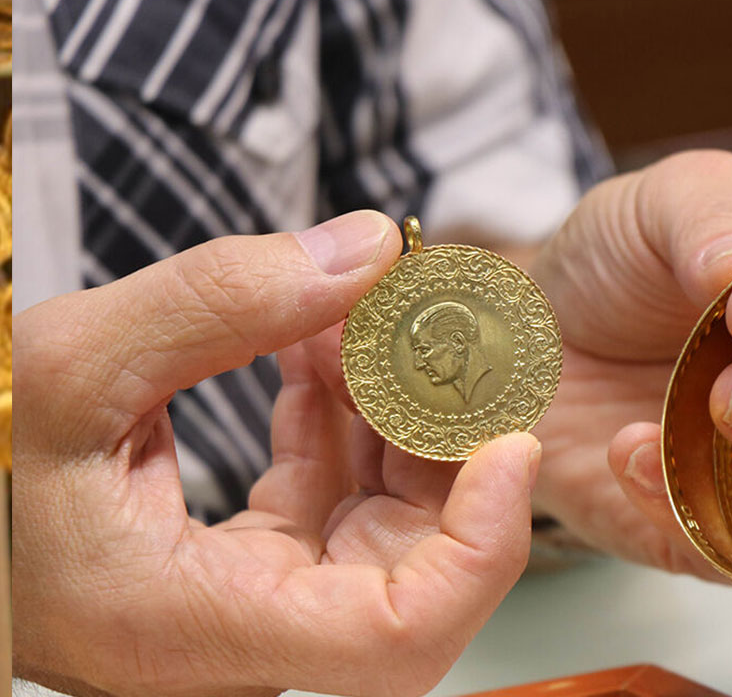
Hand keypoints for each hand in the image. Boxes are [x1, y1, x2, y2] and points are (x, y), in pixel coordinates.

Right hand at [14, 211, 541, 696]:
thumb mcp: (69, 370)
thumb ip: (222, 303)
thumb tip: (369, 251)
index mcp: (197, 628)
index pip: (400, 638)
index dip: (482, 545)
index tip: (506, 442)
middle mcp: (244, 634)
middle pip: (417, 562)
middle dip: (440, 435)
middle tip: (438, 332)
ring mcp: (253, 601)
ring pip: (382, 517)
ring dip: (390, 408)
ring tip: (363, 311)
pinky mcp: (249, 563)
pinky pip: (333, 492)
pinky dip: (340, 414)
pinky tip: (321, 341)